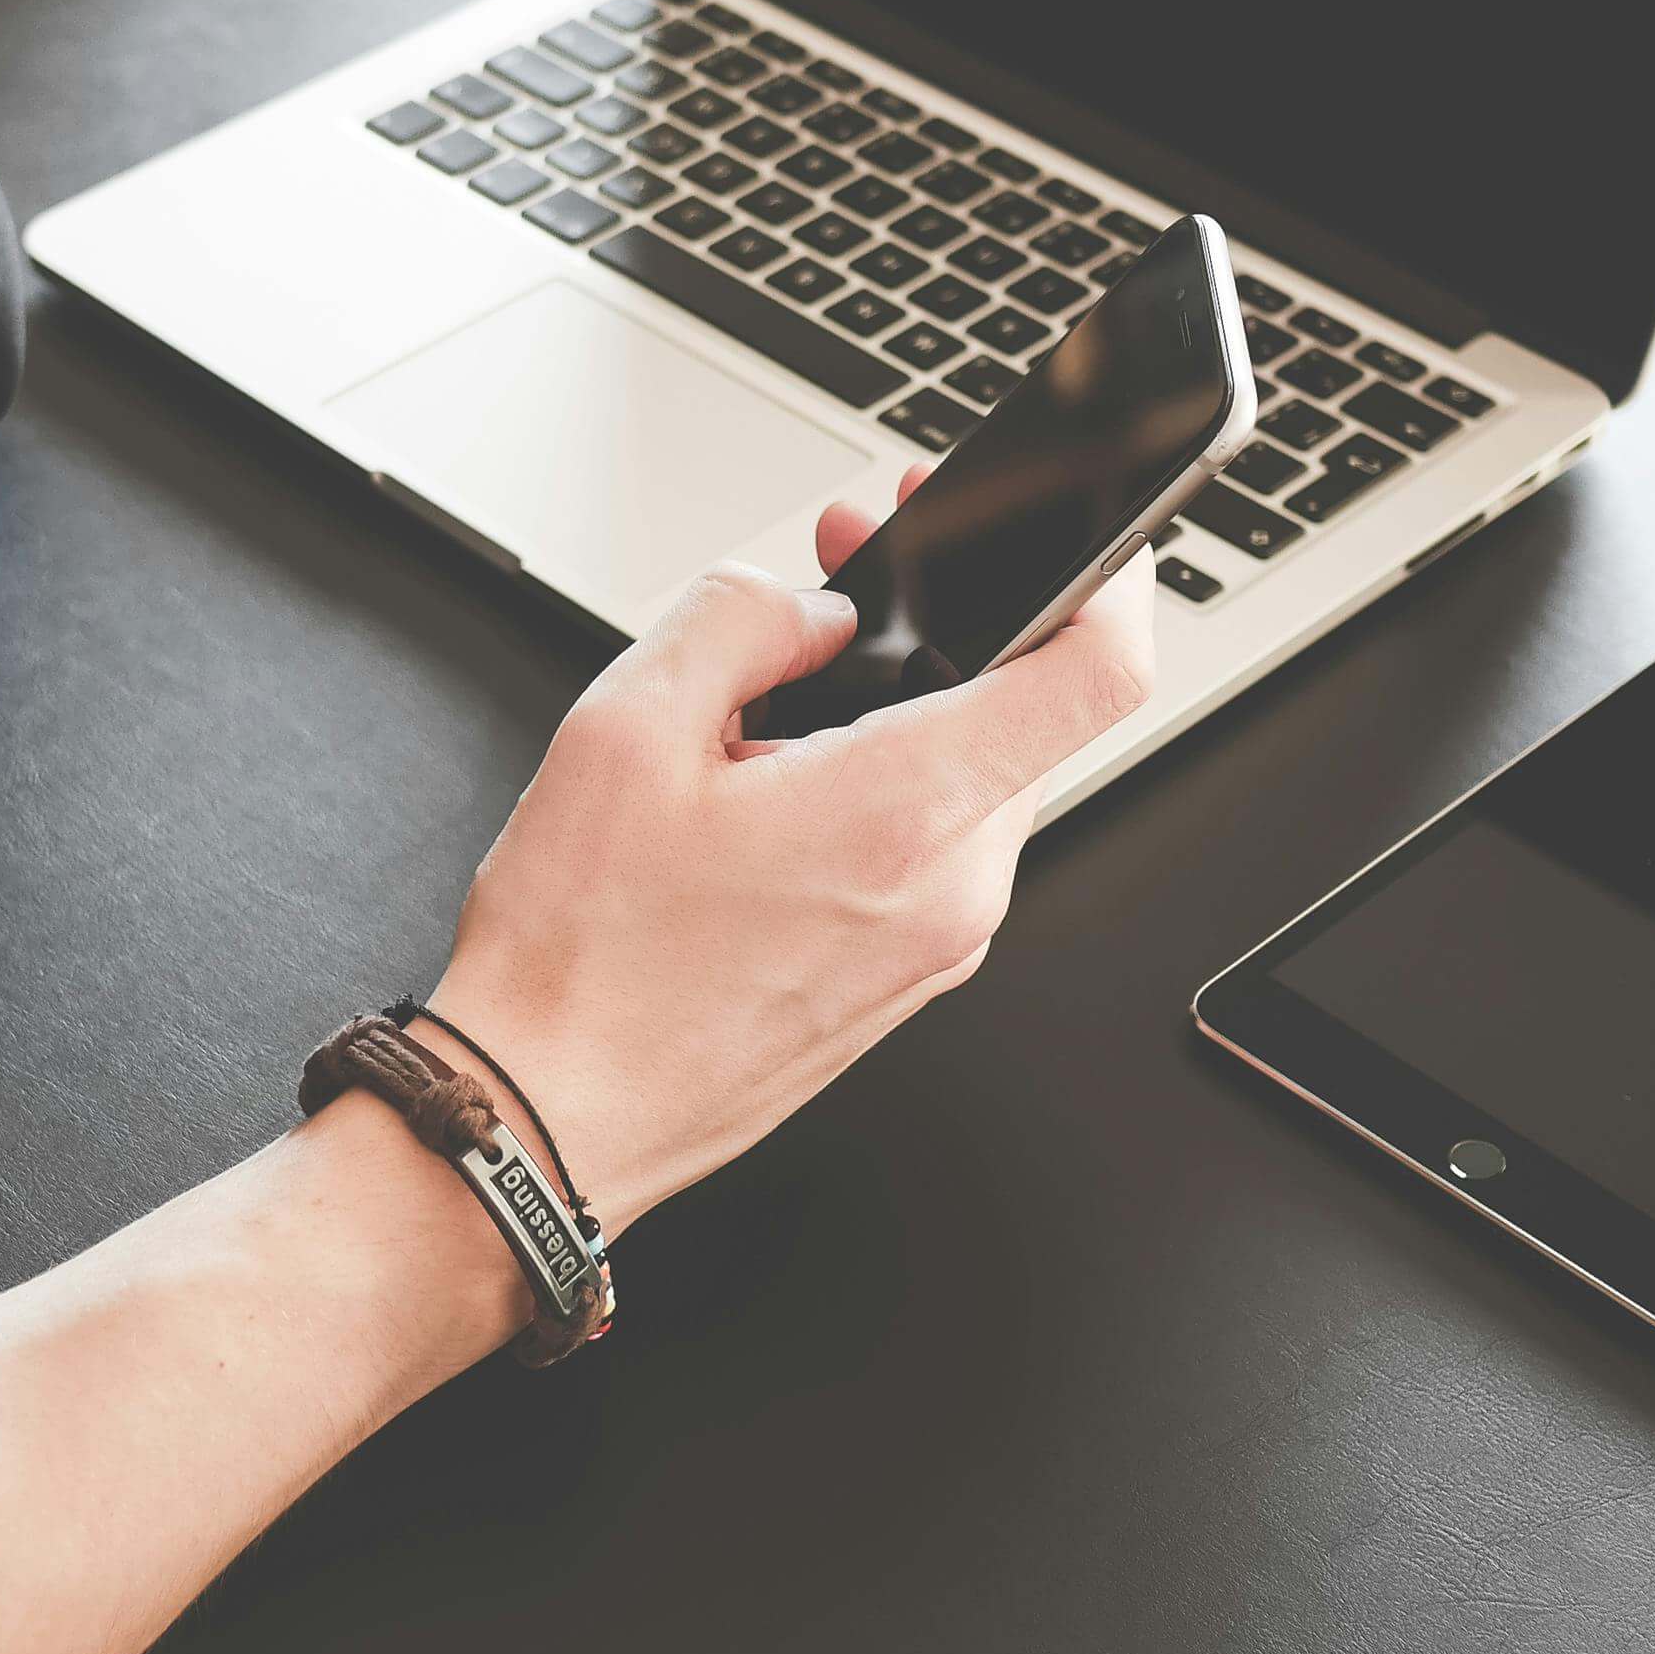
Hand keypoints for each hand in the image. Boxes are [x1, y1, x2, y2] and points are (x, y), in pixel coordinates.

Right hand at [425, 469, 1156, 1224]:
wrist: (547, 1116)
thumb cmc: (579, 959)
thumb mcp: (624, 728)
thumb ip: (739, 619)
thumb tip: (812, 608)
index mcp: (902, 814)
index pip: (1096, 676)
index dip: (1107, 578)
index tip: (1076, 537)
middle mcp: (950, 890)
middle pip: (1022, 714)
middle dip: (942, 625)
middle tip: (843, 571)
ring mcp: (936, 946)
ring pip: (971, 780)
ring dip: (900, 712)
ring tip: (767, 705)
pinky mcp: (904, 979)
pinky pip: (932, 850)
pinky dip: (880, 791)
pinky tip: (772, 789)